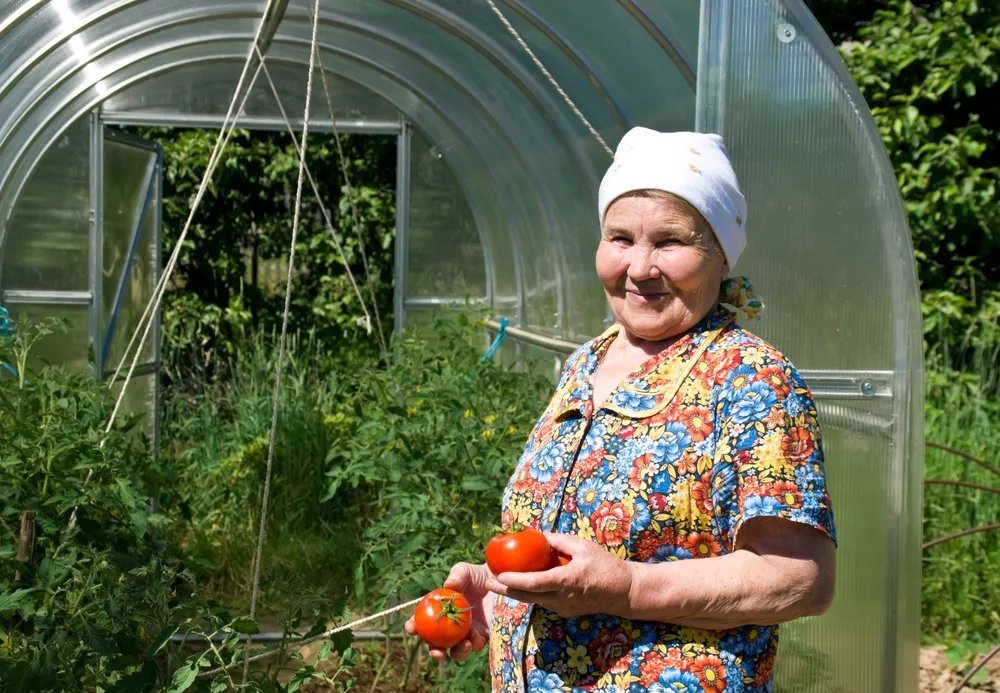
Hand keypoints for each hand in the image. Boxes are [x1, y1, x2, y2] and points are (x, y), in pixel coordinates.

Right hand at [404, 562, 494, 660]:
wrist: (501, 579)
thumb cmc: (478, 574)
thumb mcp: (466, 571)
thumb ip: (457, 574)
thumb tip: (448, 585)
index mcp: (441, 611)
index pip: (423, 621)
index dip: (414, 626)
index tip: (411, 628)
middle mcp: (451, 626)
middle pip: (437, 644)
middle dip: (434, 651)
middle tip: (436, 652)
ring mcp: (467, 633)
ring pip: (457, 651)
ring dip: (457, 652)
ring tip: (463, 644)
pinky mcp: (484, 636)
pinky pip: (476, 645)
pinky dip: (474, 643)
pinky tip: (475, 634)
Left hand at [484, 533, 634, 617]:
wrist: (624, 592)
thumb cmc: (605, 565)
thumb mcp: (583, 547)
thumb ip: (558, 541)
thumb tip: (537, 535)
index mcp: (567, 580)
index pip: (535, 583)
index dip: (515, 580)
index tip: (499, 575)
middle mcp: (562, 598)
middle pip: (527, 597)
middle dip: (505, 590)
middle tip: (486, 581)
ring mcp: (563, 608)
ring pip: (533, 600)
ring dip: (516, 591)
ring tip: (498, 581)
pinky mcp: (564, 611)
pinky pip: (544, 601)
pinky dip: (531, 592)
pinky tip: (521, 583)